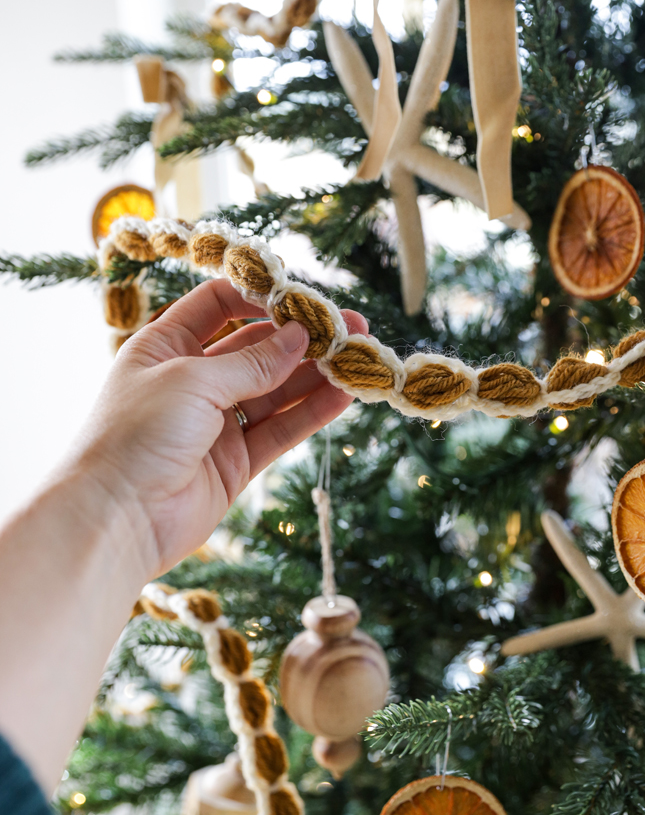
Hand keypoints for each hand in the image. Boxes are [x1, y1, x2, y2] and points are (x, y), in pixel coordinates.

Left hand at [70, 280, 366, 577]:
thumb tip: (299, 336)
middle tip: (350, 328)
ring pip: (275, 390)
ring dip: (315, 374)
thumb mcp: (192, 381)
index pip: (217, 306)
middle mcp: (191, 381)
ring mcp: (215, 423)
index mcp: (165, 347)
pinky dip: (311, 412)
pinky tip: (343, 395)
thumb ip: (252, 362)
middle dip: (302, 338)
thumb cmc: (136, 434)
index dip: (259, 297)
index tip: (303, 296)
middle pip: (256, 349)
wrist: (116, 518)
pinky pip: (280, 429)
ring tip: (358, 358)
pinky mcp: (235, 462)